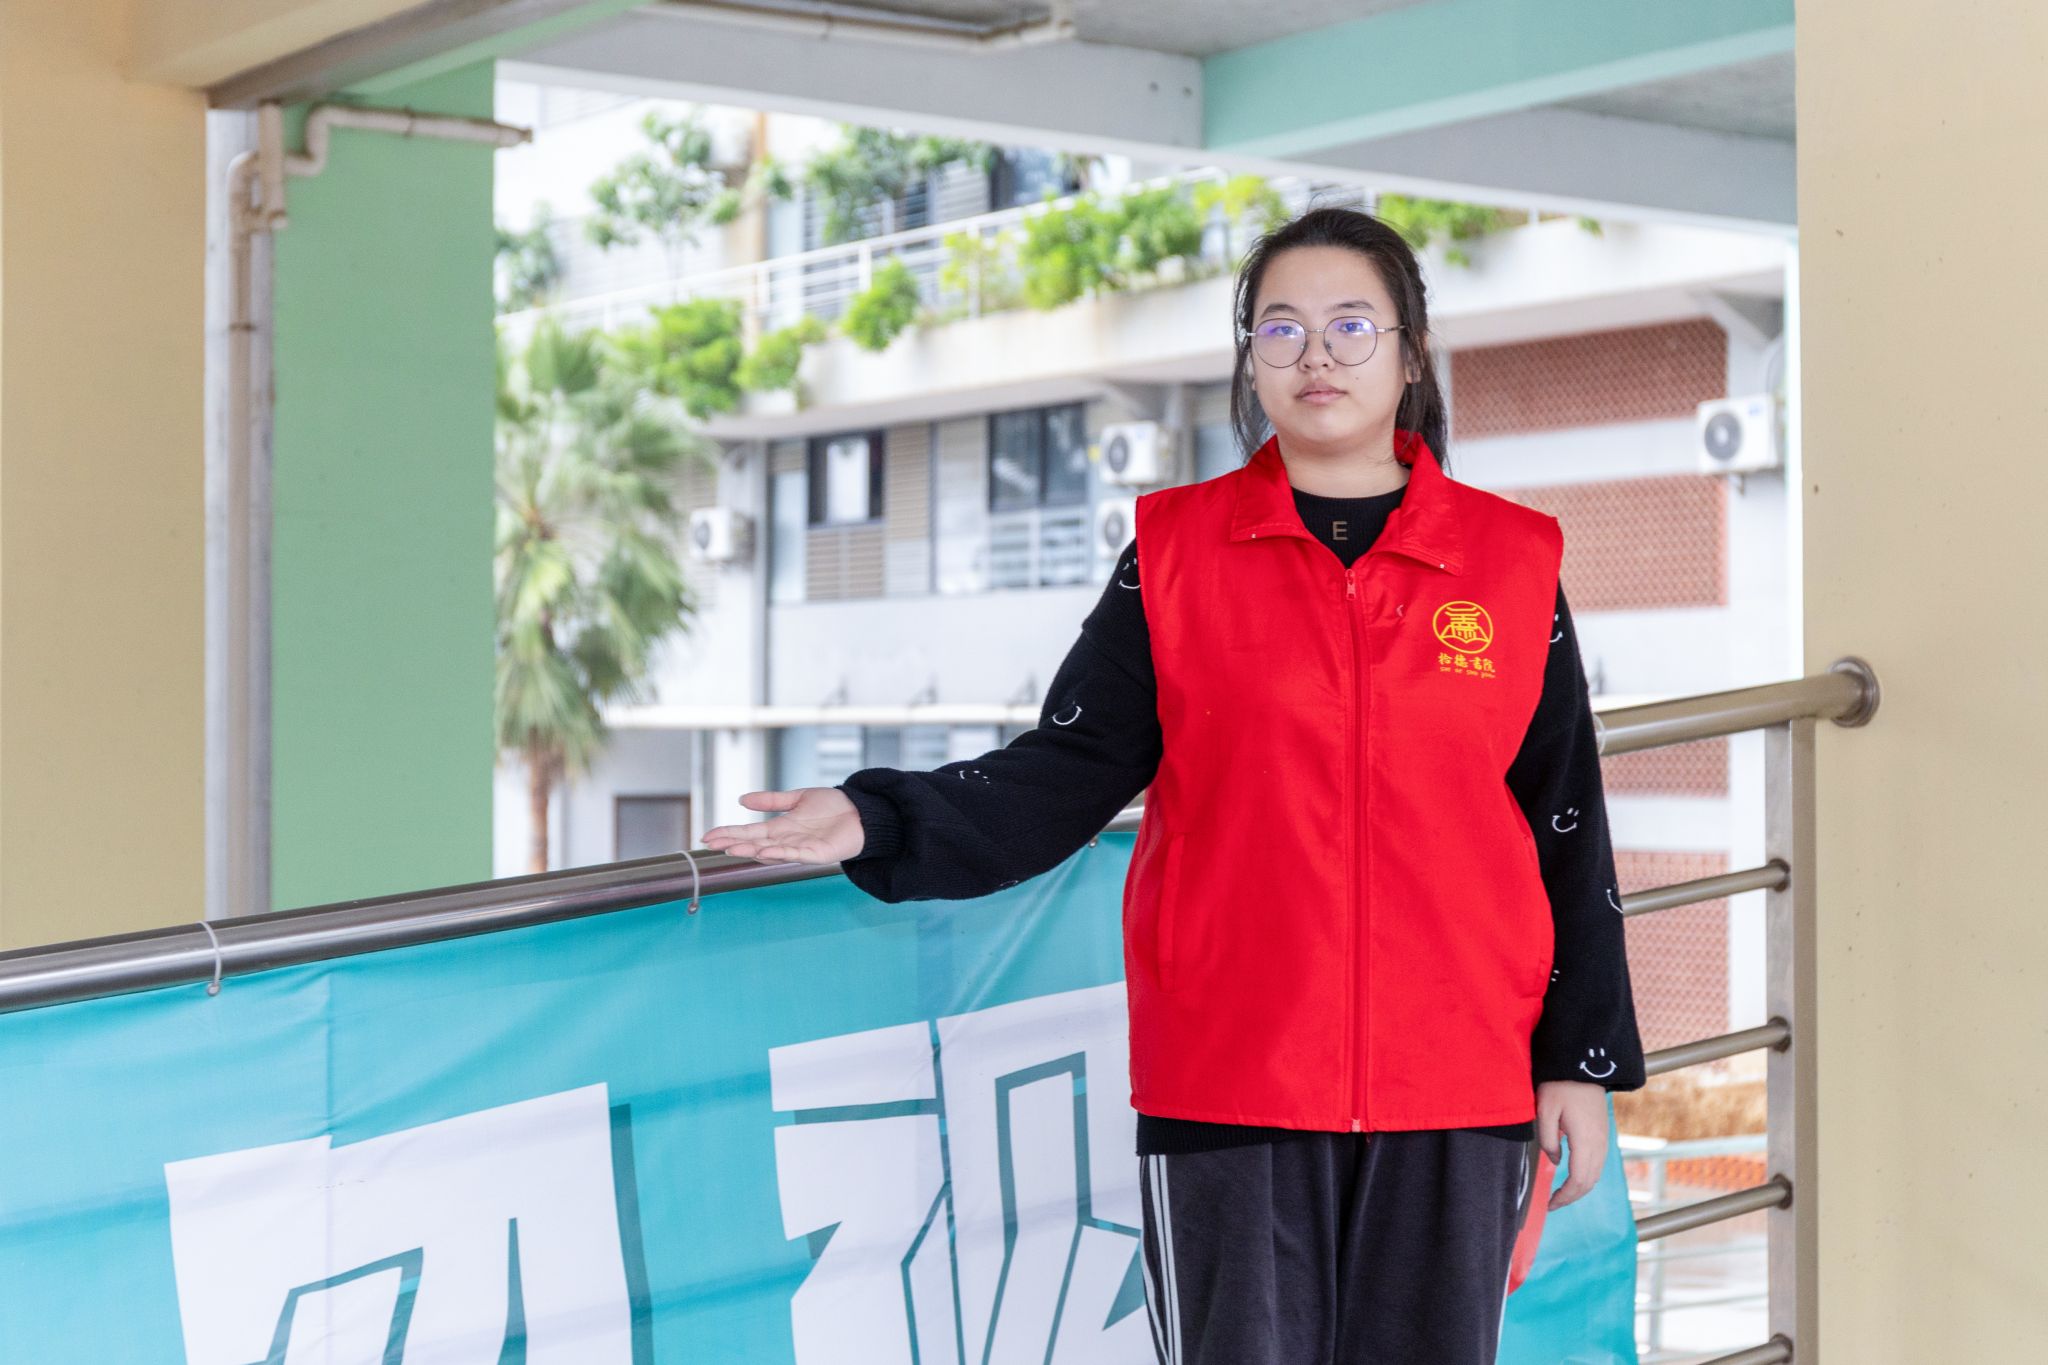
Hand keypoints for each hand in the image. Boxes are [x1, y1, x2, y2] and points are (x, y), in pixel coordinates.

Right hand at [701, 787, 865, 864]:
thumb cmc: (833, 807)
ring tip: (731, 849)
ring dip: (750, 851)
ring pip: (770, 851)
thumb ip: (771, 800)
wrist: (861, 812)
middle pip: (754, 843)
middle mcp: (787, 840)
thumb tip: (742, 800)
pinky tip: (764, 851)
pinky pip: (795, 854)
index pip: (748, 832)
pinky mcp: (817, 854)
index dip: (728, 833)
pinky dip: (779, 853)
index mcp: (781, 828)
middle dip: (732, 844)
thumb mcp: (797, 798)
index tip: (707, 836)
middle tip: (712, 845)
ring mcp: (800, 848)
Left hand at [1534, 1079, 1609, 1210]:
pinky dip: (1586, 1176)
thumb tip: (1555, 1161)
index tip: (1550, 1204)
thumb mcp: (1545, 1110)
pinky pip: (1598, 1163)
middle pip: (1589, 1182)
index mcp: (1585, 1140)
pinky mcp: (1602, 1133)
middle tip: (1553, 1203)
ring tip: (1561, 1193)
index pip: (1579, 1180)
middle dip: (1572, 1196)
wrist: (1584, 1065)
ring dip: (1580, 1188)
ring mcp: (1603, 1139)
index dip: (1565, 1196)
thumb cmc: (1561, 1085)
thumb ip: (1548, 1139)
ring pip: (1596, 1174)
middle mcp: (1599, 1143)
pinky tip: (1572, 1176)